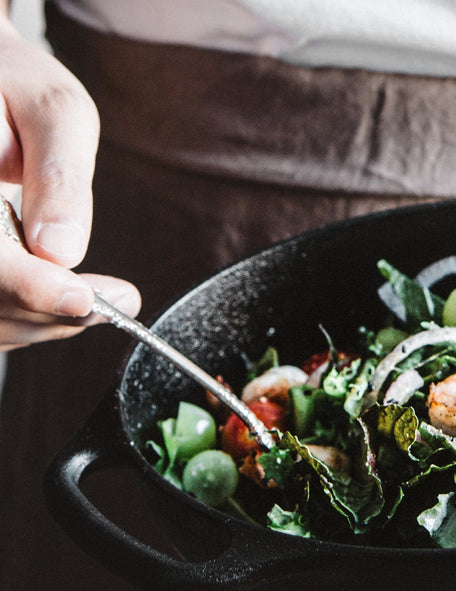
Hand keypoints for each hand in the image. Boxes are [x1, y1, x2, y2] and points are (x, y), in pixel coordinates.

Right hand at [0, 16, 139, 349]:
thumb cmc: (15, 84)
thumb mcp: (54, 112)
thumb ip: (58, 177)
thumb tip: (61, 251)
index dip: (31, 287)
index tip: (83, 298)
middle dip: (53, 310)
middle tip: (120, 301)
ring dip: (48, 320)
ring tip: (106, 300)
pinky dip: (34, 316)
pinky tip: (71, 296)